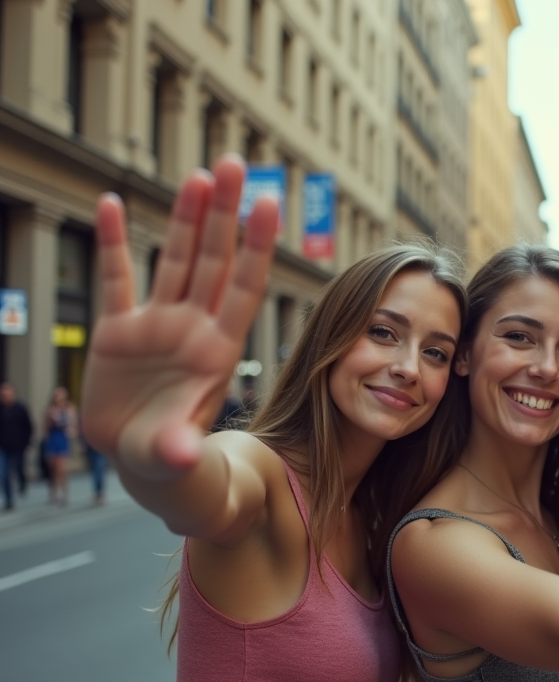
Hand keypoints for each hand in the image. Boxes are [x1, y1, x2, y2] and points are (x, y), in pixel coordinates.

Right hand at [80, 155, 277, 481]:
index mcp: (217, 351)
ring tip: (199, 175)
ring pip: (175, 260)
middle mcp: (192, 329)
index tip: (267, 202)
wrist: (145, 463)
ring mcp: (157, 327)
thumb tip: (178, 452)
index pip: (242, 286)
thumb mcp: (172, 457)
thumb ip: (176, 448)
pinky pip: (116, 278)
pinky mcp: (120, 333)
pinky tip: (113, 202)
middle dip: (223, 212)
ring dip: (186, 218)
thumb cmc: (172, 462)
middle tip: (234, 162)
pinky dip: (115, 242)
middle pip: (213, 259)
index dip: (254, 245)